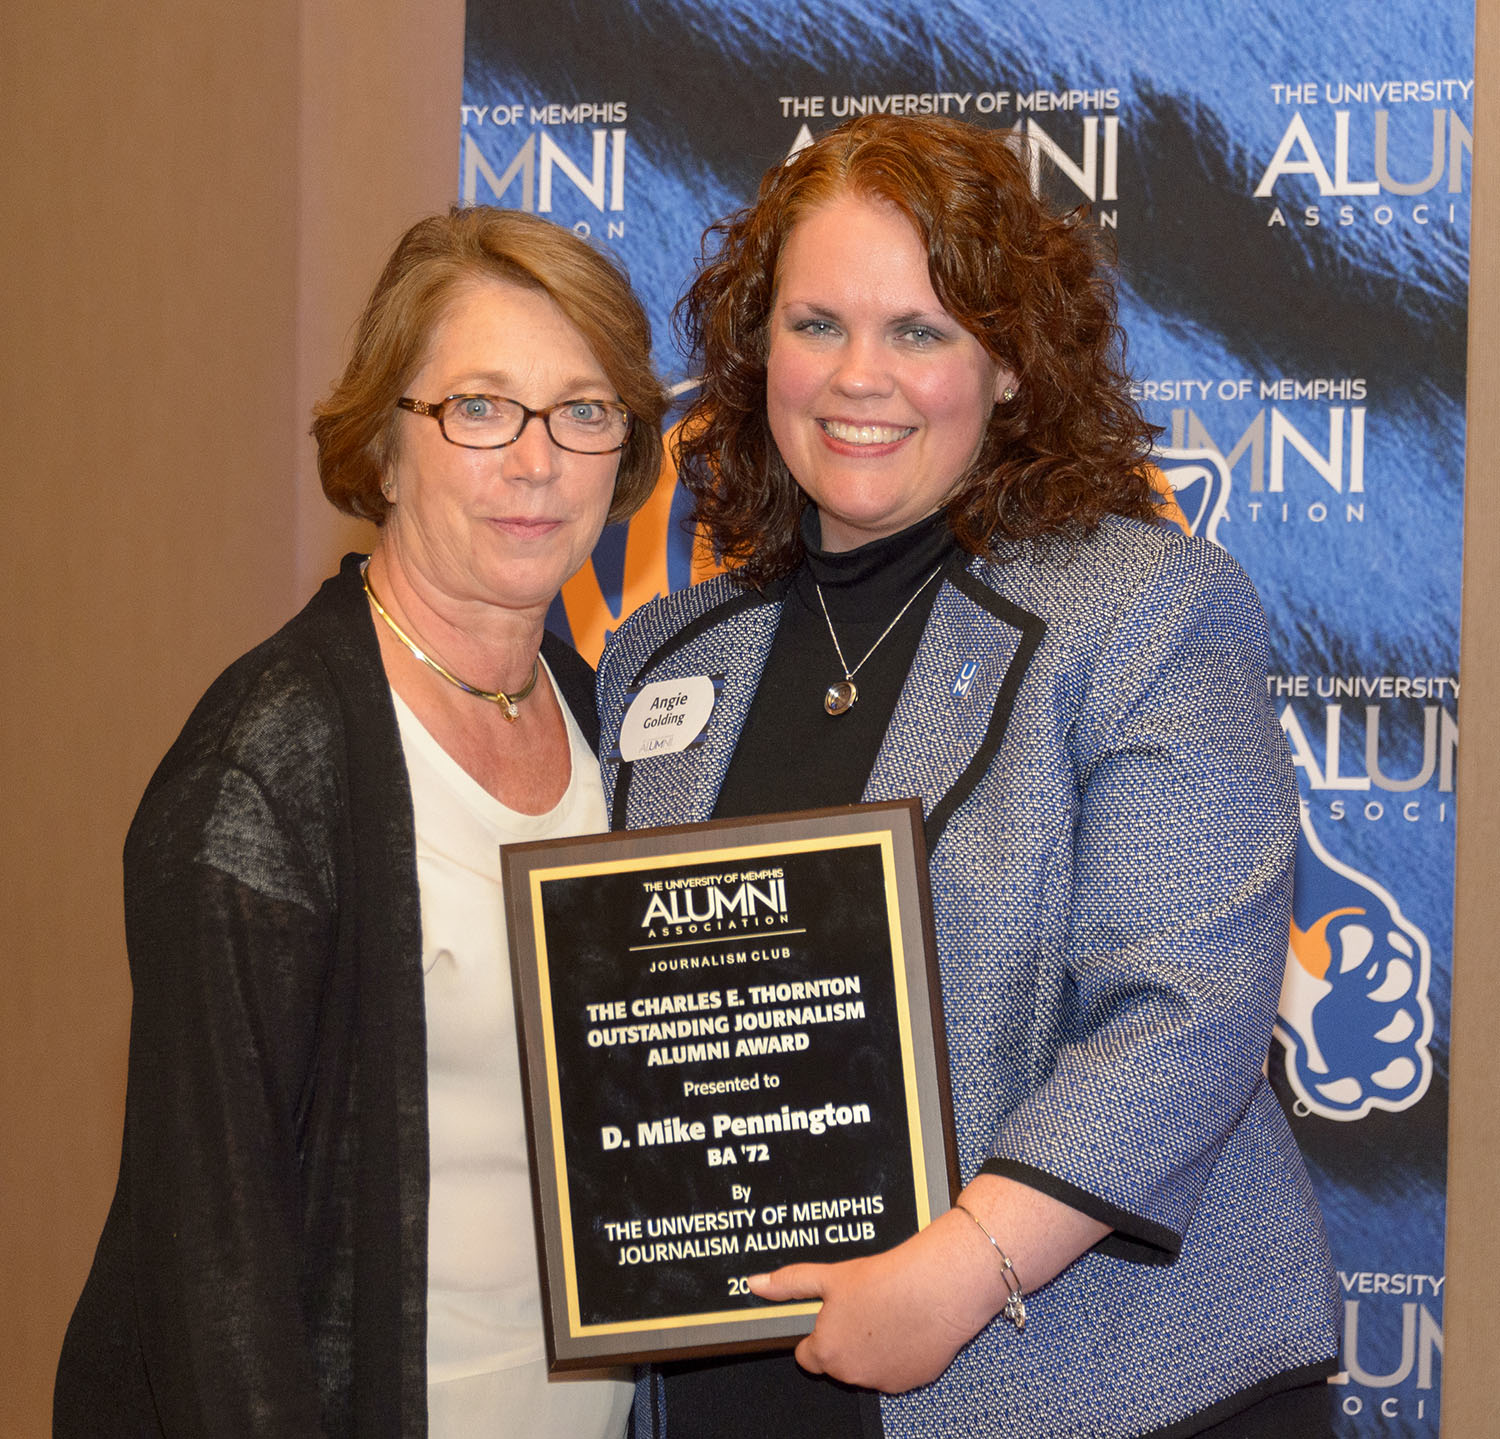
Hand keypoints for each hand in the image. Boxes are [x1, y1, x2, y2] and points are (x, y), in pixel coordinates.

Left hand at [746, 1217, 1000, 1392]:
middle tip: (863, 1306)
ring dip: (871, 1348)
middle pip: (838, 1361)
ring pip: (867, 1366)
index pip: (807, 1355)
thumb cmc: (886, 1280)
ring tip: (886, 1311)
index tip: (832, 1315)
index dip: (818, 1332)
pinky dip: (898, 1354)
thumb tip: (757, 1284)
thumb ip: (790, 1283)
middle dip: (846, 1339)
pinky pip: (896, 1371)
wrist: (938, 1289)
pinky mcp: (910, 1382)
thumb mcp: (830, 1275)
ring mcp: (881, 1381)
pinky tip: (906, 1325)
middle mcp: (850, 1373)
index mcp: (826, 1350)